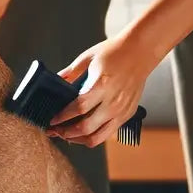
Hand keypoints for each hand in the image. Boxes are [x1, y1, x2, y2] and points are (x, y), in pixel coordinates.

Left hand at [49, 32, 158, 147]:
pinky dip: (93, 136)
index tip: (52, 120)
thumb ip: (70, 73)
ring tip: (68, 135)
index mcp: (102, 85)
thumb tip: (55, 84)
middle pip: (86, 128)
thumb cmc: (115, 52)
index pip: (78, 108)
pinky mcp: (127, 115)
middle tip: (55, 130)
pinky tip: (84, 130)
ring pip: (97, 138)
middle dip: (66, 133)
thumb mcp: (88, 58)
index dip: (62, 117)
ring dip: (79, 140)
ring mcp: (122, 111)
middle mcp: (113, 102)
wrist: (140, 52)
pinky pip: (107, 133)